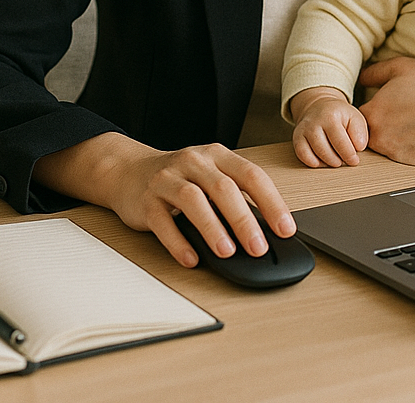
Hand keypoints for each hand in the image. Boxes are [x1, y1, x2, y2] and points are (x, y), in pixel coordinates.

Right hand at [32, 132, 295, 267]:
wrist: (129, 170)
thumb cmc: (180, 178)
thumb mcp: (210, 176)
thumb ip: (235, 196)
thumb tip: (267, 230)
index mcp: (217, 155)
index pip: (251, 175)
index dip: (271, 203)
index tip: (286, 229)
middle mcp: (194, 162)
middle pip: (223, 188)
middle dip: (244, 219)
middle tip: (259, 247)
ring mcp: (168, 179)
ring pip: (193, 200)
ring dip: (213, 228)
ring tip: (227, 252)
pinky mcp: (146, 200)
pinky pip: (163, 221)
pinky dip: (178, 242)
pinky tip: (191, 258)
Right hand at [289, 87, 368, 167]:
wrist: (320, 106)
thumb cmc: (340, 115)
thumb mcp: (355, 118)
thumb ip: (360, 132)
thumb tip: (359, 148)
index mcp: (332, 115)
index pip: (341, 143)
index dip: (349, 155)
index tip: (354, 160)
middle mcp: (315, 122)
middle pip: (326, 150)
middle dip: (338, 160)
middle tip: (345, 161)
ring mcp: (304, 129)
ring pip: (314, 154)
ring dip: (327, 162)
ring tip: (336, 161)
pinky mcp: (297, 137)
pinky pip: (302, 154)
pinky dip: (312, 162)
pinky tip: (321, 161)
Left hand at [358, 57, 414, 165]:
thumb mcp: (402, 67)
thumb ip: (374, 72)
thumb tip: (360, 78)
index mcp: (373, 112)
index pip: (355, 117)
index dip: (371, 107)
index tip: (386, 102)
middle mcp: (380, 136)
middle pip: (369, 133)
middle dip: (381, 123)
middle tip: (404, 111)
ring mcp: (396, 153)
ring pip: (386, 145)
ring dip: (395, 135)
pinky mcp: (412, 164)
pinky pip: (402, 155)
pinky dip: (410, 145)